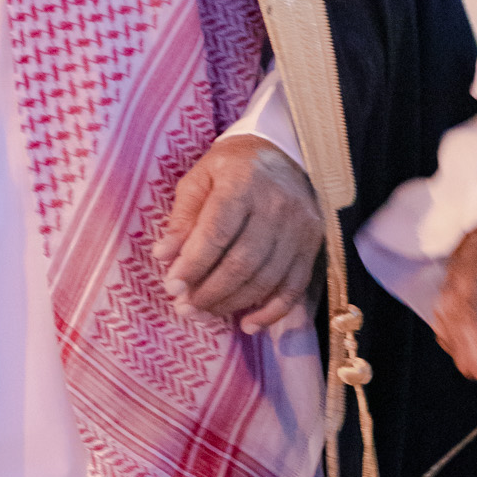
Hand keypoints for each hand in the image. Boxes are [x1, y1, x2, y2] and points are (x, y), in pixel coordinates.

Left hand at [154, 133, 323, 331]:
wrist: (282, 152)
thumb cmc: (231, 167)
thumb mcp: (199, 178)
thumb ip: (182, 217)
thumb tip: (163, 255)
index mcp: (242, 182)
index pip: (217, 232)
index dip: (193, 264)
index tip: (171, 286)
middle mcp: (276, 205)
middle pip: (242, 262)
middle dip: (210, 291)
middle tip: (185, 308)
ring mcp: (299, 226)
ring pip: (266, 279)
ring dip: (233, 304)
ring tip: (204, 314)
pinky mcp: (313, 243)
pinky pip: (294, 287)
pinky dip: (272, 311)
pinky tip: (248, 323)